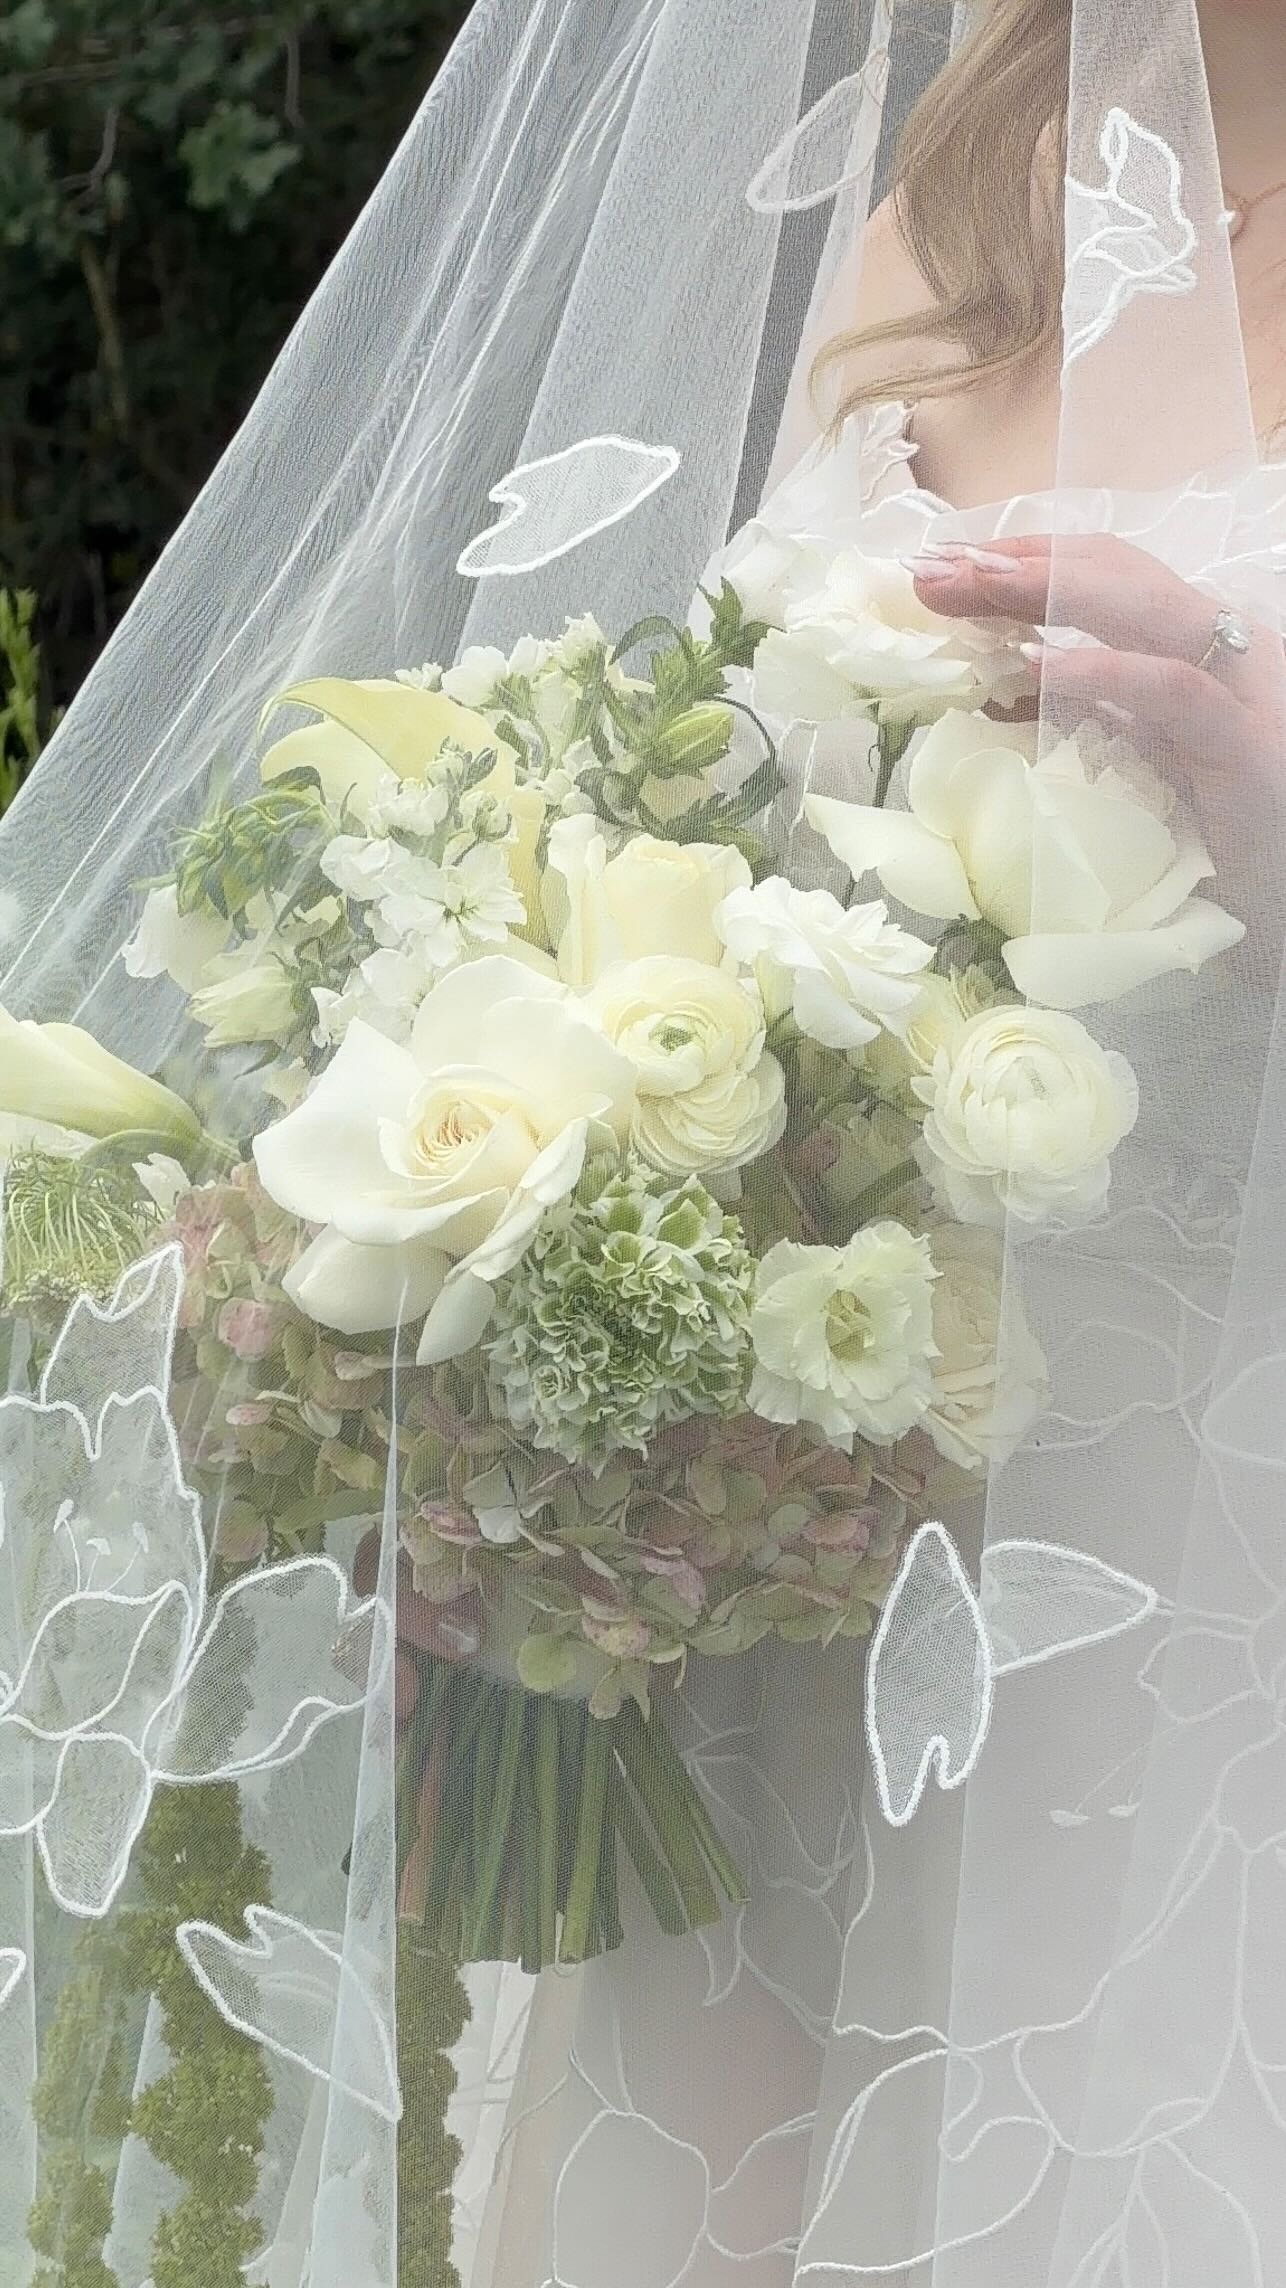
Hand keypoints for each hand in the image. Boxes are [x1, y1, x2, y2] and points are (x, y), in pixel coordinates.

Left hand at [908, 532, 1283, 799]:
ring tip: (973, 585)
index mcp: (1190, 650)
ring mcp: (1236, 689)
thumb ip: (1089, 717)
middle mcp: (1218, 651)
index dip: (1024, 560)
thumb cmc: (1221, 836)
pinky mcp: (1242, 743)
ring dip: (1050, 590)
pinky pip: (1174, 690)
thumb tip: (1005, 686)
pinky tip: (1040, 664)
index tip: (944, 564)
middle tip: (932, 569)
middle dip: (1019, 563)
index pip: (1103, 577)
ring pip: (1146, 607)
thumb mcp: (1140, 762)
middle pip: (1113, 575)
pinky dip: (1106, 670)